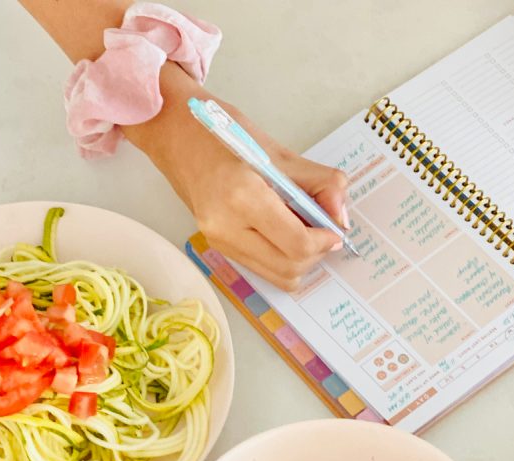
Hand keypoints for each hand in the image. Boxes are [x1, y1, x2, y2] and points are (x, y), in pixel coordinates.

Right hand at [126, 66, 348, 290]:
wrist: (172, 131)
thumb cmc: (222, 132)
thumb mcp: (278, 152)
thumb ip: (319, 184)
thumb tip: (341, 217)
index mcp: (243, 198)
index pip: (297, 245)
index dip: (325, 240)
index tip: (334, 227)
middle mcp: (226, 227)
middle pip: (289, 269)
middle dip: (315, 254)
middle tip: (322, 229)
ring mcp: (217, 240)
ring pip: (276, 276)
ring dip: (299, 260)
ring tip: (302, 229)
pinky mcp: (216, 244)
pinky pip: (260, 266)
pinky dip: (280, 256)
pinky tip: (281, 230)